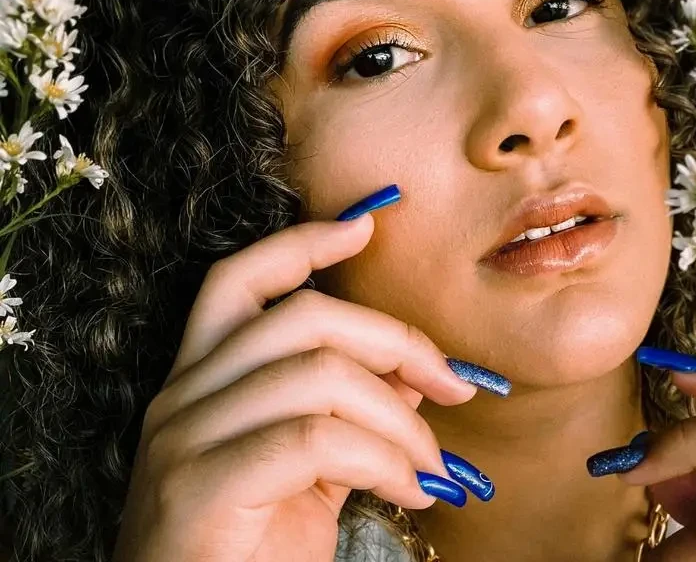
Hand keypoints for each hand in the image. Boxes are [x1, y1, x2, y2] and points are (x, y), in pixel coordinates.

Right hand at [112, 214, 485, 561]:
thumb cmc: (255, 549)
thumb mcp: (316, 468)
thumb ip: (355, 411)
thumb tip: (415, 364)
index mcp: (203, 380)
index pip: (239, 280)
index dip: (302, 245)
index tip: (367, 226)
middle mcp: (183, 397)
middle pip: (302, 319)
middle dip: (396, 342)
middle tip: (453, 386)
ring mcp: (184, 439)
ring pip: (319, 376)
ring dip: (400, 419)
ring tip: (430, 466)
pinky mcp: (199, 486)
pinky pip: (314, 440)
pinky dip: (382, 460)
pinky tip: (411, 491)